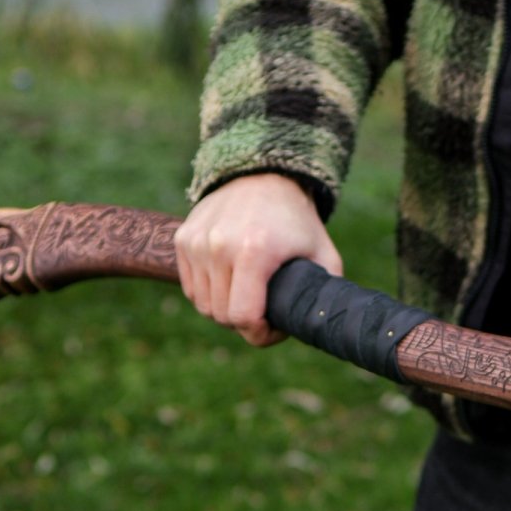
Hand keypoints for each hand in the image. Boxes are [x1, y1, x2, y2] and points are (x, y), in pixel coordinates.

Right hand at [174, 172, 342, 346]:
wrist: (263, 176)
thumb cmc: (298, 222)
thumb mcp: (325, 255)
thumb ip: (326, 292)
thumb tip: (325, 325)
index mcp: (254, 251)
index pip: (242, 317)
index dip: (260, 334)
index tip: (275, 328)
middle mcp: (219, 245)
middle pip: (222, 316)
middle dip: (245, 324)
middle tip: (265, 312)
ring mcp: (197, 242)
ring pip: (203, 306)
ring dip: (225, 310)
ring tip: (248, 296)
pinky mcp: (184, 239)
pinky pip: (192, 289)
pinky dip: (209, 294)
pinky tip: (231, 282)